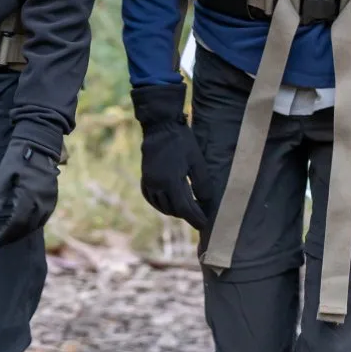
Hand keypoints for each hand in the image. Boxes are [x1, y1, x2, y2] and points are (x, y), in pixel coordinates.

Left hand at [0, 140, 60, 246]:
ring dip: (24, 232)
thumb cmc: (16, 159)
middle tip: (2, 241)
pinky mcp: (53, 197)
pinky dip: (34, 224)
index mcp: (29, 195)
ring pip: (38, 224)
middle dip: (15, 236)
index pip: (18, 223)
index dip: (7, 234)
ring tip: (11, 236)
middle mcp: (42, 200)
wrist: (38, 145)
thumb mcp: (2, 177)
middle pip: (29, 227)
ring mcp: (50, 199)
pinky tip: (25, 226)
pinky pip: (45, 216)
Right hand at [132, 85, 213, 230]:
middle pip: (173, 209)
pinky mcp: (145, 178)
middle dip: (187, 215)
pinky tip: (169, 204)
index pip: (184, 208)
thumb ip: (202, 183)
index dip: (195, 218)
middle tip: (199, 216)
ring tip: (188, 210)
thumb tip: (205, 202)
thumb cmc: (182, 141)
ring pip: (162, 206)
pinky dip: (161, 204)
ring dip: (175, 211)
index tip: (204, 224)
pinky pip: (151, 198)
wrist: (160, 127)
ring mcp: (149, 182)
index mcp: (171, 181)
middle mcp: (157, 185)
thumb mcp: (197, 160)